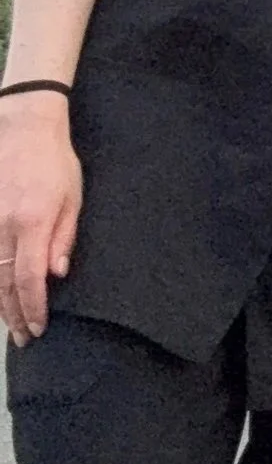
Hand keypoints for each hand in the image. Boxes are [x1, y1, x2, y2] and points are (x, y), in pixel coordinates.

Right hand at [0, 95, 79, 345]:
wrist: (22, 125)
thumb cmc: (54, 160)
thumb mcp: (72, 198)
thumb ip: (63, 239)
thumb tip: (55, 275)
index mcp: (31, 222)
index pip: (28, 279)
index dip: (31, 308)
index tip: (37, 328)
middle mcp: (2, 224)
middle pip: (1, 282)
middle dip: (12, 314)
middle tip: (22, 338)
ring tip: (8, 323)